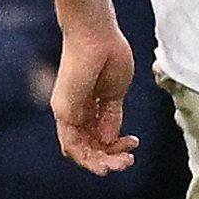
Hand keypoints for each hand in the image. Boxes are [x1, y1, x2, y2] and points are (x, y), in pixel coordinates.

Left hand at [51, 21, 137, 174]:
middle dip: (110, 159)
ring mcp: (67, 112)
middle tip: (129, 161)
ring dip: (101, 162)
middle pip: (88, 148)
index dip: (114, 147)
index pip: (95, 139)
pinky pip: (71, 143)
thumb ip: (111, 117)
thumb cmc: (109, 55)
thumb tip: (110, 141)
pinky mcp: (64, 110)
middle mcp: (73, 112)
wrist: (98, 34)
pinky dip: (88, 156)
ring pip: (79, 151)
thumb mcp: (114, 93)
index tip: (133, 143)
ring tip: (122, 163)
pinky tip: (106, 160)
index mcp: (87, 108)